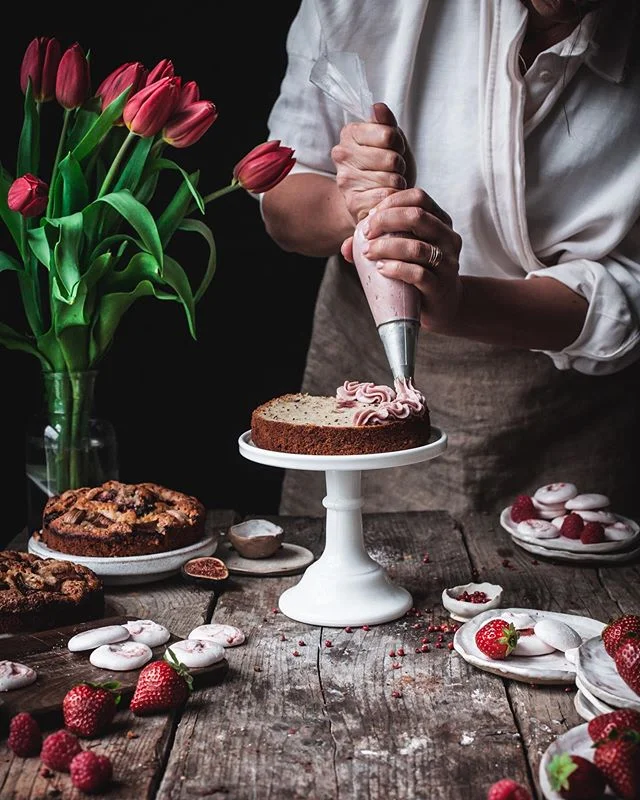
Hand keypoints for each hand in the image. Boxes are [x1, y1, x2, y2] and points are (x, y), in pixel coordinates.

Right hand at [331, 102, 414, 223]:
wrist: (374, 197)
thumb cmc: (385, 166)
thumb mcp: (391, 140)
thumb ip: (386, 122)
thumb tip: (378, 108)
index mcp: (350, 133)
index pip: (388, 135)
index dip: (398, 144)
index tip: (393, 149)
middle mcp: (342, 155)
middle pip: (390, 159)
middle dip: (399, 165)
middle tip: (393, 170)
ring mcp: (345, 180)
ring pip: (390, 179)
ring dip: (398, 183)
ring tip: (390, 183)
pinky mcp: (353, 202)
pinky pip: (385, 197)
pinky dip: (393, 198)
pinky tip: (387, 197)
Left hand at [342, 188, 462, 333]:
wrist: (442, 307)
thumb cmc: (419, 273)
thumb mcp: (404, 252)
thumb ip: (378, 243)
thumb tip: (345, 247)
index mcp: (441, 222)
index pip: (418, 198)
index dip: (391, 202)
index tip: (370, 217)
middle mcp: (448, 239)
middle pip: (417, 216)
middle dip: (385, 221)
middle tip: (366, 233)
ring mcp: (447, 263)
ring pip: (416, 247)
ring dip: (386, 247)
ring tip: (367, 253)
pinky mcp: (440, 287)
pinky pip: (417, 274)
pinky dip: (395, 269)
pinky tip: (381, 269)